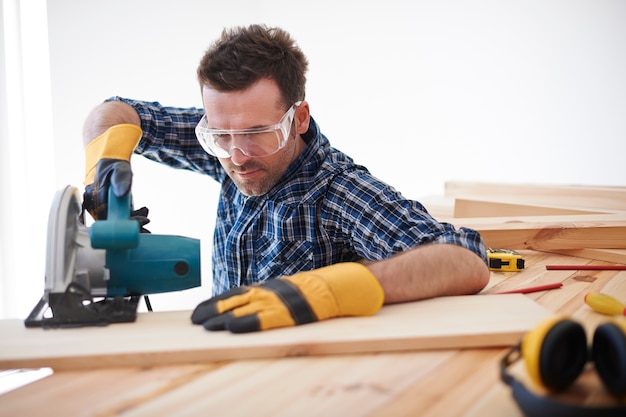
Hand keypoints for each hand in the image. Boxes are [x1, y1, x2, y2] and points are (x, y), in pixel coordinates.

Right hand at [82, 124, 141, 219]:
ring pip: (116, 218)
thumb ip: (121, 180)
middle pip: (113, 221)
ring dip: (132, 219)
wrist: (107, 158)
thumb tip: (121, 194)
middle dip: (131, 224)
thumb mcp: (119, 168)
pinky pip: (118, 213)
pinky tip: (142, 210)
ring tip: (146, 216)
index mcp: (95, 196)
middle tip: (146, 223)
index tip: (142, 221)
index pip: (110, 216)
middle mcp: (95, 203)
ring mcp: (100, 204)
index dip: (126, 222)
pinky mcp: (107, 204)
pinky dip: (130, 214)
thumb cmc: (112, 163)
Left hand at [191, 262, 384, 332]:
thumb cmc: (312, 290)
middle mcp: (268, 292)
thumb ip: (269, 295)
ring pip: (244, 310)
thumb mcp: (286, 290)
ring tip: (206, 326)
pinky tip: (231, 328)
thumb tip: (252, 302)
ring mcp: (277, 302)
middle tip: (194, 318)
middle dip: (213, 310)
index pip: (236, 293)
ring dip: (223, 318)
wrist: (336, 286)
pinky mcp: (287, 313)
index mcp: (268, 287)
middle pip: (234, 300)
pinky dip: (245, 323)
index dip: (217, 301)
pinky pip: (262, 320)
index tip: (201, 309)